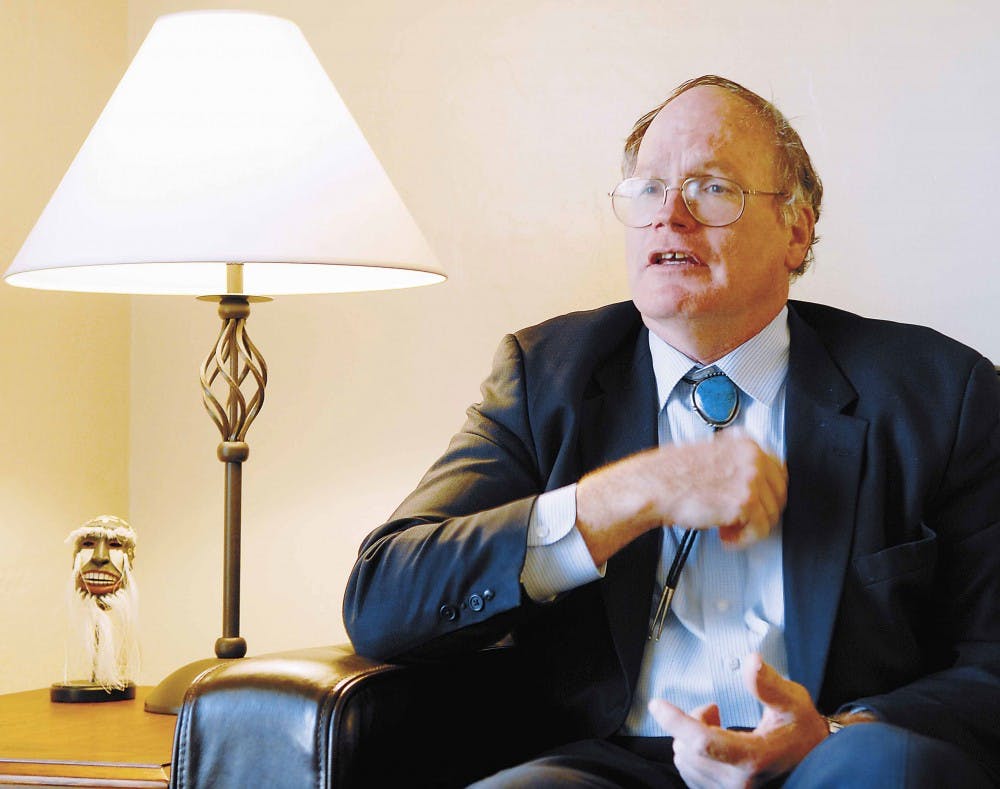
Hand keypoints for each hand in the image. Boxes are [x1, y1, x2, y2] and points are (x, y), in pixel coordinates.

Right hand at [576, 432, 786, 564]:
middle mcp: (752, 458)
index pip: (777, 470)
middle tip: (744, 521)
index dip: (767, 492)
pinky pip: (759, 530)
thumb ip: (733, 459)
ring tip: (728, 530)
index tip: (759, 502)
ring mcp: (751, 478)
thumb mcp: (708, 453)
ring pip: (771, 514)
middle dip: (762, 512)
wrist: (654, 487)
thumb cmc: (671, 474)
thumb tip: (749, 476)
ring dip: (749, 528)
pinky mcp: (745, 502)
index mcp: (744, 443)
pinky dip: (743, 539)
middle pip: (779, 493)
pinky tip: (726, 536)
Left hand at [648, 654, 827, 787]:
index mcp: (754, 758)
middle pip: (688, 749)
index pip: (703, 741)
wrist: (818, 767)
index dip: (676, 721)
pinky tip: (713, 743)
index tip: (657, 704)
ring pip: (685, 761)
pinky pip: (690, 774)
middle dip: (690, 722)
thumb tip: (751, 661)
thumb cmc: (803, 733)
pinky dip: (693, 754)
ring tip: (717, 726)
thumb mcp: (793, 702)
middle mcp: (740, 783)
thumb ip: (768, 684)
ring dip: (691, 738)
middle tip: (713, 710)